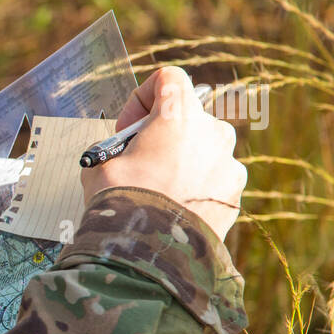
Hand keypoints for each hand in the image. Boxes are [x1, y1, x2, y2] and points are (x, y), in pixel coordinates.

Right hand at [81, 66, 245, 240]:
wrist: (151, 254)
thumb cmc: (124, 204)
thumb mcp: (99, 168)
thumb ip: (112, 150)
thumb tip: (115, 158)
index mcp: (179, 116)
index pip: (169, 78)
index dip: (142, 98)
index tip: (128, 129)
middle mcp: (212, 132)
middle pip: (187, 117)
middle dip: (162, 135)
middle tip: (139, 163)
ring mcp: (228, 163)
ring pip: (201, 149)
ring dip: (180, 161)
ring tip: (157, 190)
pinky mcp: (234, 192)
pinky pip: (213, 178)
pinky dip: (194, 186)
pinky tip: (172, 207)